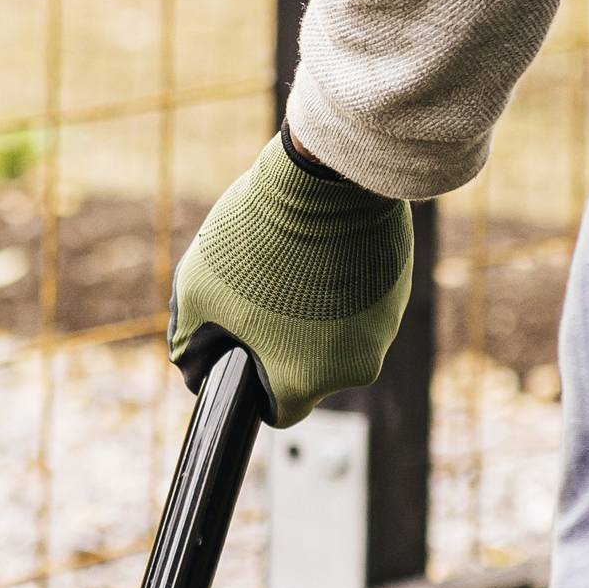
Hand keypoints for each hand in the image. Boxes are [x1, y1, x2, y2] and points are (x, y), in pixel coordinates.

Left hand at [169, 128, 412, 428]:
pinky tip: (324, 251)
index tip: (247, 350)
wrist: (329, 176)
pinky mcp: (398, 293)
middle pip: (311, 373)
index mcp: (303, 380)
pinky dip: (341, 286)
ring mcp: (382, 330)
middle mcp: (352, 368)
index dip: (257, 383)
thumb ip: (190, 344)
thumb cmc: (259, 238)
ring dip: (316, 312)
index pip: (279, 412)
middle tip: (266, 292)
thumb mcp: (196, 291)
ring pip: (339, 337)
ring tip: (296, 264)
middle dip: (286, 341)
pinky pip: (362, 305)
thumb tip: (197, 368)